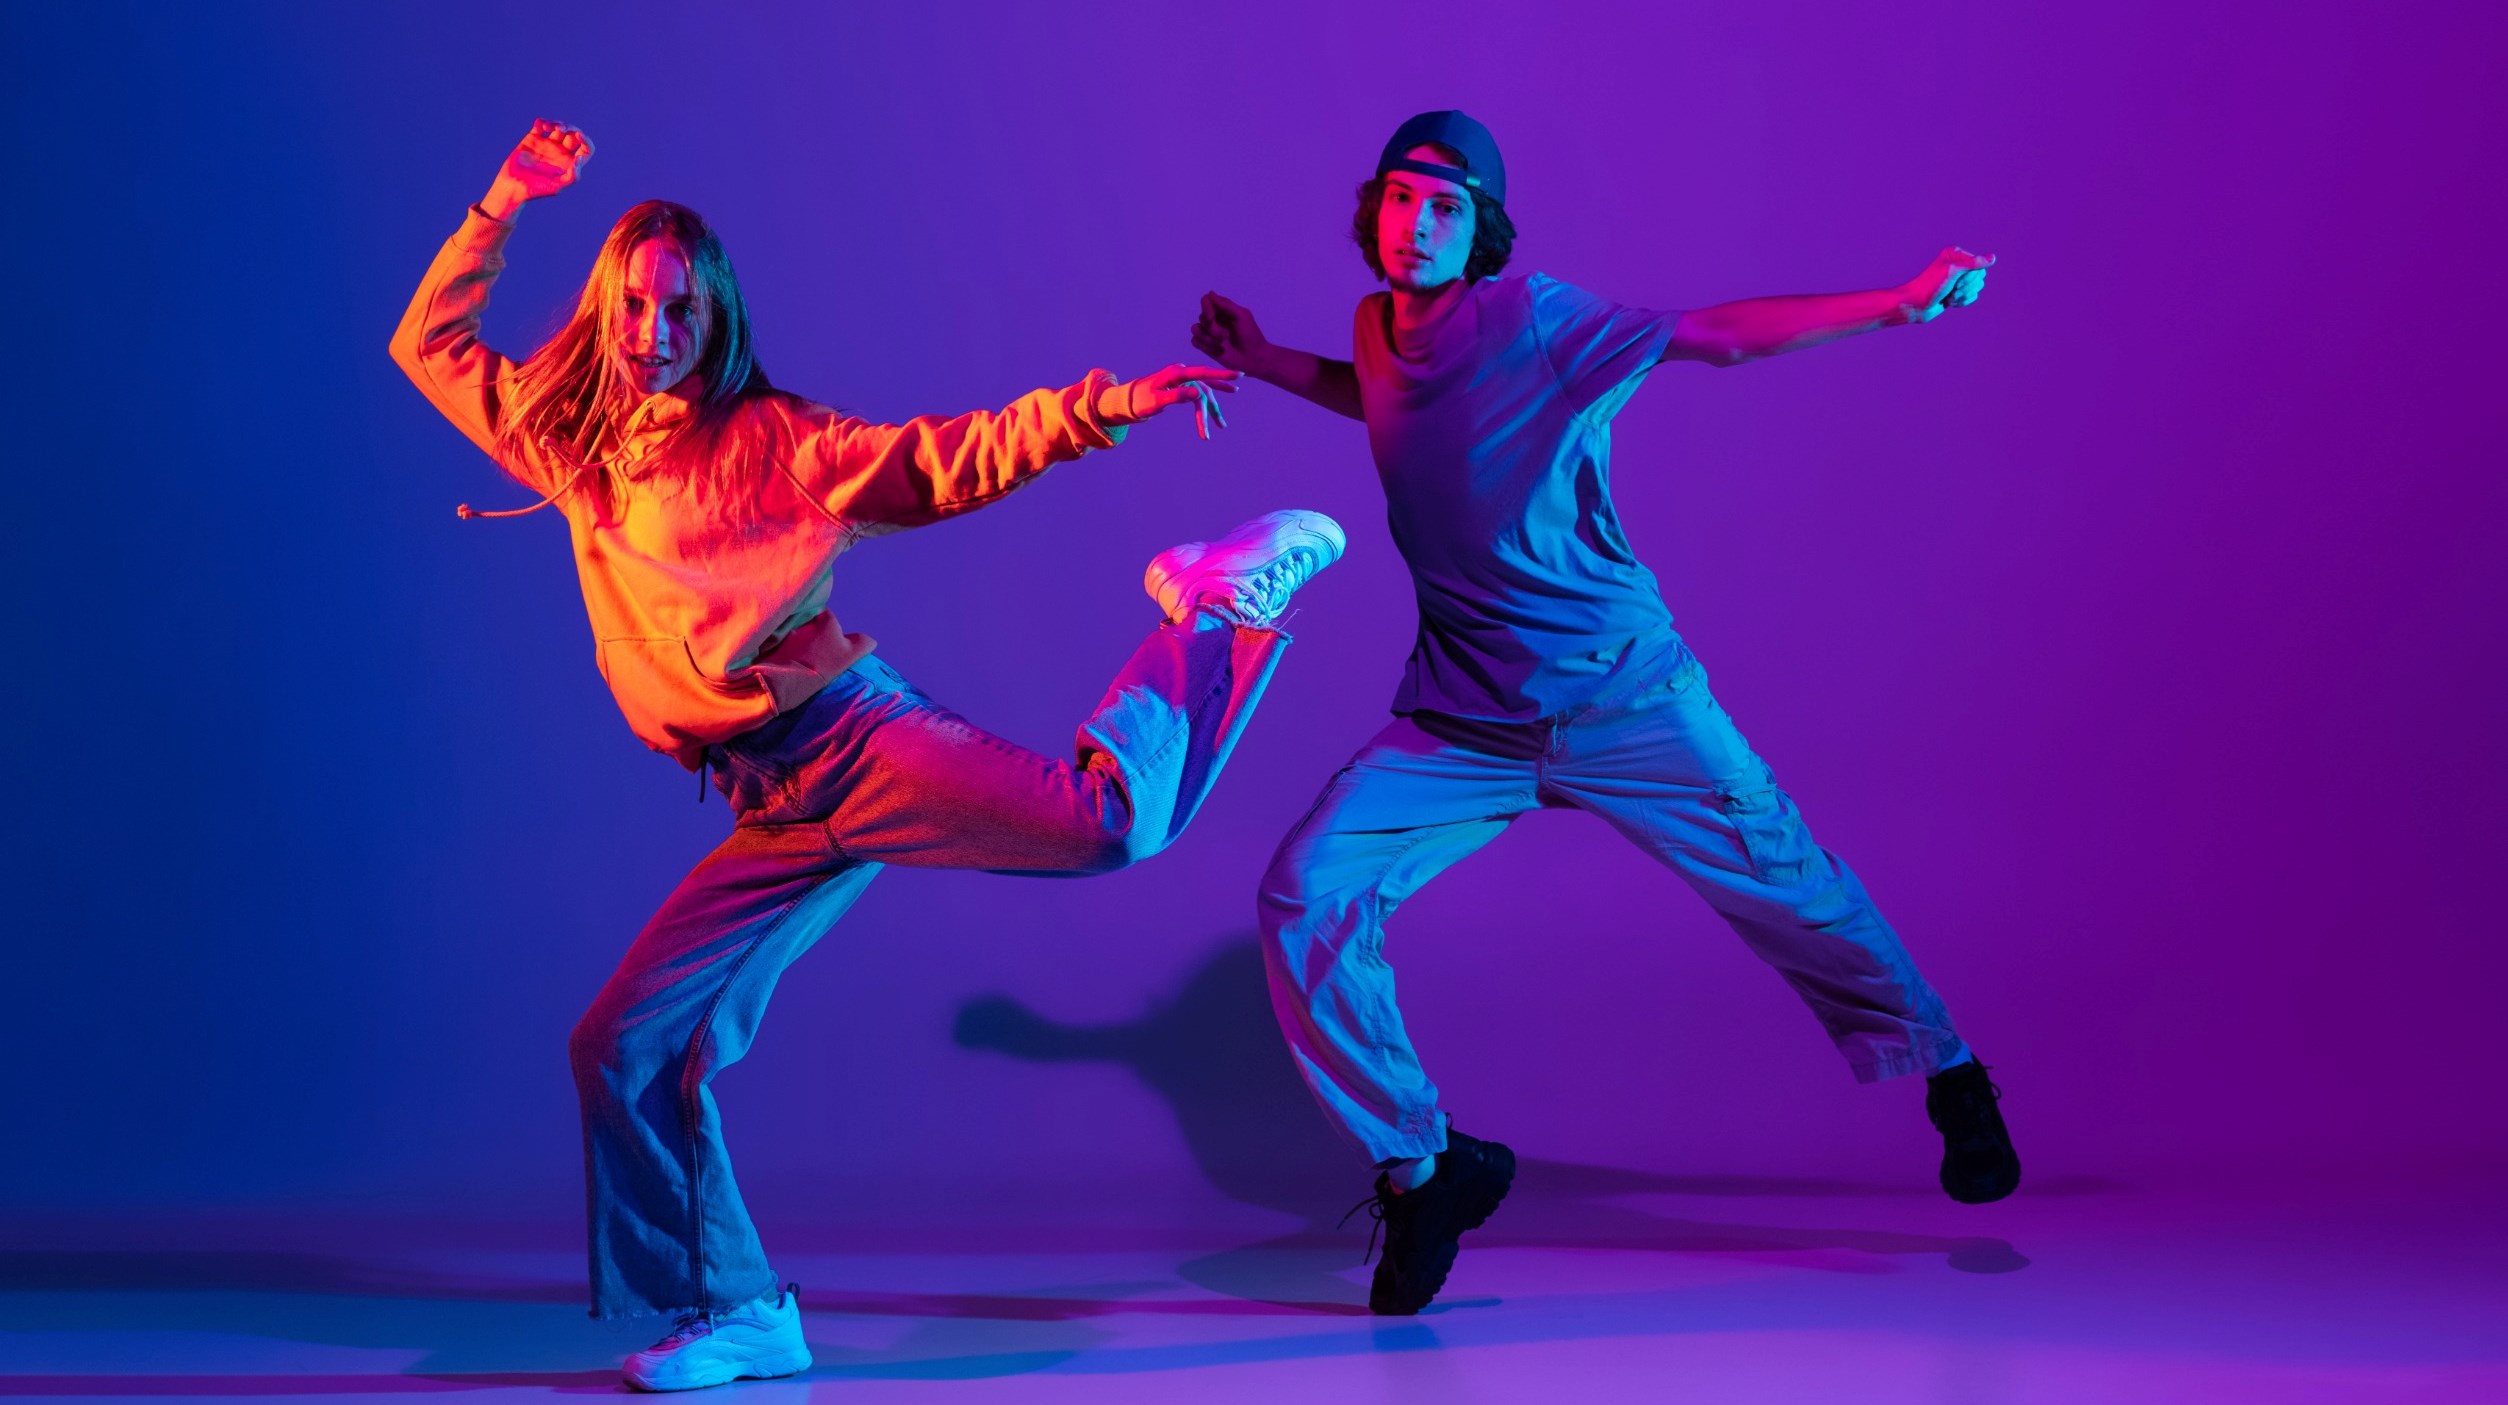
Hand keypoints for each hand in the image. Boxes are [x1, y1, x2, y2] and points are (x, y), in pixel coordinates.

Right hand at [481, 120, 592, 220]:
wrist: (513, 185)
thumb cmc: (535, 190)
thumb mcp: (556, 187)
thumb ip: (572, 177)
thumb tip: (580, 159)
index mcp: (569, 163)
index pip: (586, 149)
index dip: (586, 140)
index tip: (579, 136)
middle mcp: (560, 152)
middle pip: (573, 134)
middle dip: (570, 128)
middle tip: (560, 130)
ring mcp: (546, 144)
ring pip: (557, 127)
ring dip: (556, 123)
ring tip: (548, 126)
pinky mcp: (532, 139)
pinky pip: (540, 126)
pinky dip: (541, 121)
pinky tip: (539, 125)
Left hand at [1102, 364, 1241, 438]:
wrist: (1129, 399)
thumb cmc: (1141, 401)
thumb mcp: (1157, 401)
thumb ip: (1177, 396)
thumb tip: (1198, 393)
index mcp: (1176, 374)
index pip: (1202, 373)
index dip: (1222, 375)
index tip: (1238, 375)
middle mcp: (1181, 374)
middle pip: (1204, 390)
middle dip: (1212, 410)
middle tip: (1222, 427)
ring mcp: (1182, 378)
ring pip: (1204, 393)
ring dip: (1212, 410)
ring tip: (1223, 426)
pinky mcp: (1182, 384)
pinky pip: (1201, 390)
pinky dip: (1212, 395)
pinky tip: (1227, 393)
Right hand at [1191, 293, 1276, 376]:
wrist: (1253, 358)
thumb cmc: (1251, 335)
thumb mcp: (1242, 316)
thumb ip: (1226, 305)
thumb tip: (1210, 293)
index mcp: (1223, 311)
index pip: (1206, 301)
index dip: (1206, 307)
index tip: (1211, 317)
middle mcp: (1214, 320)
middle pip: (1201, 317)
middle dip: (1212, 327)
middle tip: (1226, 336)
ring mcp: (1209, 334)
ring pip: (1195, 329)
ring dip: (1208, 337)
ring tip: (1222, 344)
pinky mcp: (1206, 347)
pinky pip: (1194, 341)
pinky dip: (1204, 345)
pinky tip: (1217, 351)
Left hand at [1901, 246, 1992, 323]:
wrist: (1915, 306)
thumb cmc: (1930, 286)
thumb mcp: (1953, 272)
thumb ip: (1974, 264)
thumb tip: (1993, 258)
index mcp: (1955, 254)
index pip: (1979, 265)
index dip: (1970, 277)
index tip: (1955, 282)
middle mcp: (1958, 264)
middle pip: (1980, 277)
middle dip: (1966, 287)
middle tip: (1951, 290)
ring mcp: (1957, 279)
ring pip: (1977, 288)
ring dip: (1963, 296)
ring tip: (1949, 297)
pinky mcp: (1957, 291)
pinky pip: (1972, 296)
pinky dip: (1962, 302)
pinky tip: (1949, 302)